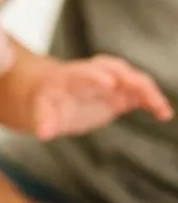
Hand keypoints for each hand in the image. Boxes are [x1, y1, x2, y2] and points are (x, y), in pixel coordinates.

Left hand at [34, 55, 172, 140]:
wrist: (52, 93)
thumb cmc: (44, 100)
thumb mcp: (39, 110)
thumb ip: (44, 120)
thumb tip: (44, 134)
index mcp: (70, 75)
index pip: (83, 71)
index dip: (95, 76)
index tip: (109, 83)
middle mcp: (93, 74)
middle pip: (113, 68)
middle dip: (128, 77)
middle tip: (141, 89)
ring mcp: (110, 82)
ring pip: (132, 78)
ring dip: (147, 90)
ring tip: (160, 108)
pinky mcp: (120, 94)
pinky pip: (140, 94)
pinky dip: (152, 101)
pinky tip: (163, 114)